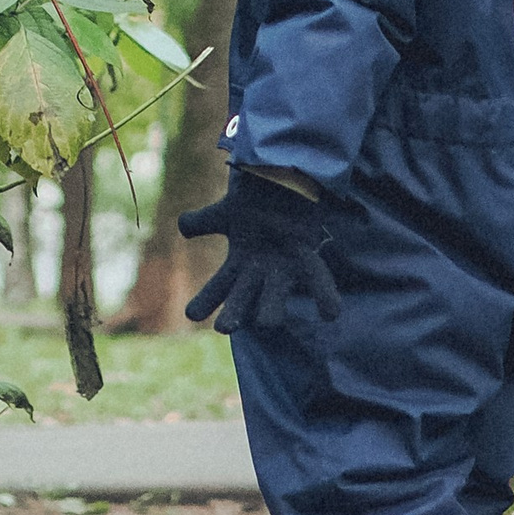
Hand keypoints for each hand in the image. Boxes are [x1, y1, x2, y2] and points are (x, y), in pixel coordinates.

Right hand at [179, 171, 339, 333]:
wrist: (285, 186)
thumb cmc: (253, 203)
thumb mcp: (225, 212)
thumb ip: (204, 221)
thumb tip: (183, 227)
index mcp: (238, 264)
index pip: (219, 287)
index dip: (206, 301)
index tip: (190, 315)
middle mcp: (260, 272)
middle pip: (244, 298)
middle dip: (235, 312)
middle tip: (224, 328)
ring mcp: (283, 267)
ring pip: (276, 293)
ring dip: (272, 308)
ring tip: (267, 323)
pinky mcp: (306, 256)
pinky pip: (316, 277)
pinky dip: (324, 296)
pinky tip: (330, 314)